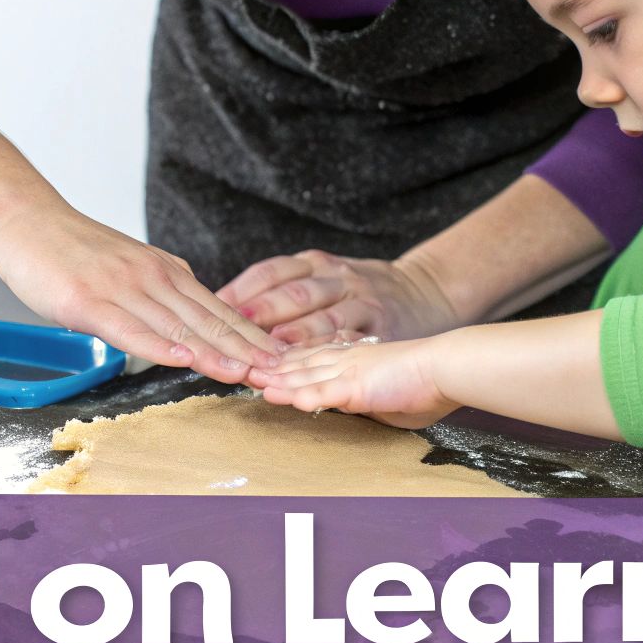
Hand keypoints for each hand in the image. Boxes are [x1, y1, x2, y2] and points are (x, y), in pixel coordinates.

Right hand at [0, 206, 282, 382]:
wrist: (25, 219)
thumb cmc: (73, 251)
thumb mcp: (131, 268)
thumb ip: (162, 294)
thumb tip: (191, 325)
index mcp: (167, 272)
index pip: (219, 311)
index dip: (252, 339)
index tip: (281, 361)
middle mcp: (152, 277)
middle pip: (209, 321)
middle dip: (247, 351)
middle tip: (280, 374)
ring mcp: (121, 288)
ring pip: (177, 327)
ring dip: (214, 353)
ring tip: (245, 375)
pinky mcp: (88, 301)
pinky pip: (130, 328)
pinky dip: (159, 346)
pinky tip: (182, 360)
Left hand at [218, 250, 460, 346]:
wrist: (429, 291)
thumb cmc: (365, 292)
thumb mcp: (328, 276)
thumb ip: (289, 292)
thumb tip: (231, 312)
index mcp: (319, 263)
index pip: (272, 272)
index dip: (241, 290)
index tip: (212, 308)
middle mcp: (340, 278)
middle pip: (293, 295)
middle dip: (258, 315)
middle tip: (227, 335)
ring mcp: (362, 303)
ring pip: (320, 321)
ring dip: (287, 343)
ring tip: (260, 362)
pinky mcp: (382, 331)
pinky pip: (351, 345)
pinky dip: (325, 362)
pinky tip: (301, 380)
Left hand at [255, 336, 457, 428]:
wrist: (449, 366)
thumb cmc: (427, 381)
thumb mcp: (385, 386)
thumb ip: (364, 393)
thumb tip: (355, 402)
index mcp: (352, 357)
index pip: (310, 358)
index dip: (283, 361)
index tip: (260, 363)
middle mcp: (345, 359)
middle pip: (298, 363)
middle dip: (269, 368)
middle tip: (240, 369)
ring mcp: (350, 370)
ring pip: (304, 375)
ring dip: (276, 380)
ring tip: (250, 383)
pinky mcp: (359, 384)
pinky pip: (326, 391)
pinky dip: (302, 394)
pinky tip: (282, 397)